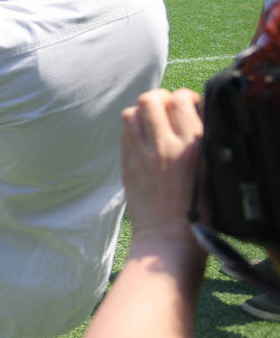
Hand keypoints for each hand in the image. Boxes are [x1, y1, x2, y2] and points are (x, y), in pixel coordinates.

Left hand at [120, 88, 203, 246]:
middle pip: (152, 99)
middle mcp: (165, 146)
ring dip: (142, 112)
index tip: (188, 104)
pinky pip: (124, 132)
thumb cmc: (199, 212)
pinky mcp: (126, 164)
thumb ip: (202, 142)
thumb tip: (193, 118)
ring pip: (132, 112)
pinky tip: (142, 138)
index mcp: (194, 146)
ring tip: (151, 121)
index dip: (185, 97)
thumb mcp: (213, 172)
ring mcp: (142, 154)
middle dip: (160, 98)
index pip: (182, 100)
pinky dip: (132, 128)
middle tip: (166, 108)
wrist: (169, 239)